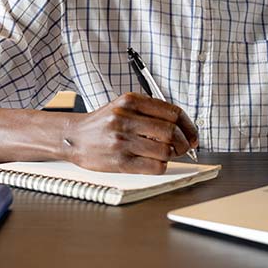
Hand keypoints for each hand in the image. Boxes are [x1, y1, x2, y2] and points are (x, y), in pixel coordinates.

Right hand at [61, 93, 198, 173]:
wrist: (73, 136)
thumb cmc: (104, 123)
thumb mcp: (125, 105)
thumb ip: (151, 112)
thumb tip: (184, 127)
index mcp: (131, 101)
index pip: (173, 112)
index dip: (189, 126)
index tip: (194, 135)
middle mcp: (126, 118)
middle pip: (171, 132)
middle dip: (184, 142)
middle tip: (186, 147)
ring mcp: (122, 140)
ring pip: (165, 150)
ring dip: (172, 155)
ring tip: (167, 154)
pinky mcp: (119, 161)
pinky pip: (154, 166)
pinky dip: (162, 165)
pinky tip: (156, 162)